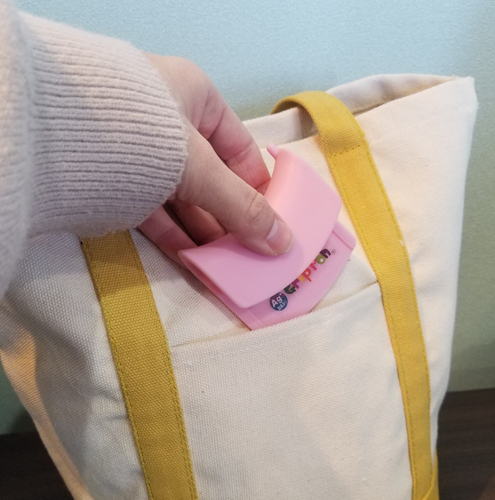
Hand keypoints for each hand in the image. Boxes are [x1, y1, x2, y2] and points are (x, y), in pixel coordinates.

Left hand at [138, 54, 292, 265]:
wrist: (52, 137)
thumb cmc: (144, 133)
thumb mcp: (200, 169)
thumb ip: (241, 206)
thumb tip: (282, 242)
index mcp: (195, 98)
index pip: (240, 149)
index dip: (259, 187)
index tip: (273, 222)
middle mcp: (169, 123)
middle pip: (212, 178)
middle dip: (232, 217)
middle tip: (250, 252)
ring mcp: (142, 153)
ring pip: (183, 198)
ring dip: (204, 232)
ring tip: (227, 264)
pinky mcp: (117, 180)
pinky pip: (155, 210)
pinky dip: (174, 235)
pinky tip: (194, 261)